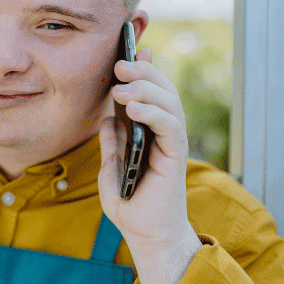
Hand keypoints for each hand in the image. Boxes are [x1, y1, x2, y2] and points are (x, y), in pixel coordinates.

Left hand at [97, 48, 200, 283]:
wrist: (145, 234)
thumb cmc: (130, 204)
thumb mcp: (111, 169)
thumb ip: (112, 143)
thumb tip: (107, 118)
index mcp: (149, 131)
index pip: (149, 92)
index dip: (142, 68)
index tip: (127, 48)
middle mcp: (164, 132)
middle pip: (162, 89)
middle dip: (142, 70)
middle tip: (119, 62)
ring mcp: (172, 142)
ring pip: (169, 102)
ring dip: (146, 88)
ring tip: (121, 86)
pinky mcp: (176, 156)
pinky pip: (170, 125)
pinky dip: (153, 112)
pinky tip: (133, 108)